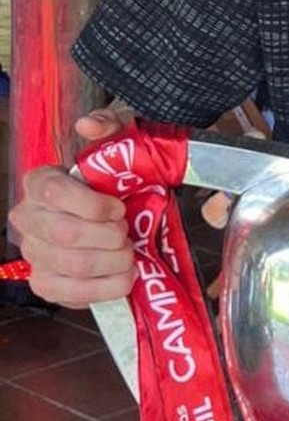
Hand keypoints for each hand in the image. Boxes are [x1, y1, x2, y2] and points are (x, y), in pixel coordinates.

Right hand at [8, 106, 136, 307]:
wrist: (116, 211)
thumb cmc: (114, 179)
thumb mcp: (119, 143)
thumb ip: (109, 127)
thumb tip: (89, 125)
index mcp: (40, 182)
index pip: (55, 193)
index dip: (93, 205)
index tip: (118, 209)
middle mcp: (27, 218)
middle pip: (66, 235)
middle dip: (109, 238)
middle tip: (128, 235)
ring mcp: (34, 253)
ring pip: (73, 265)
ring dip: (113, 262)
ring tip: (129, 255)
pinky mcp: (46, 284)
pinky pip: (71, 294)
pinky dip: (105, 289)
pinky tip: (123, 278)